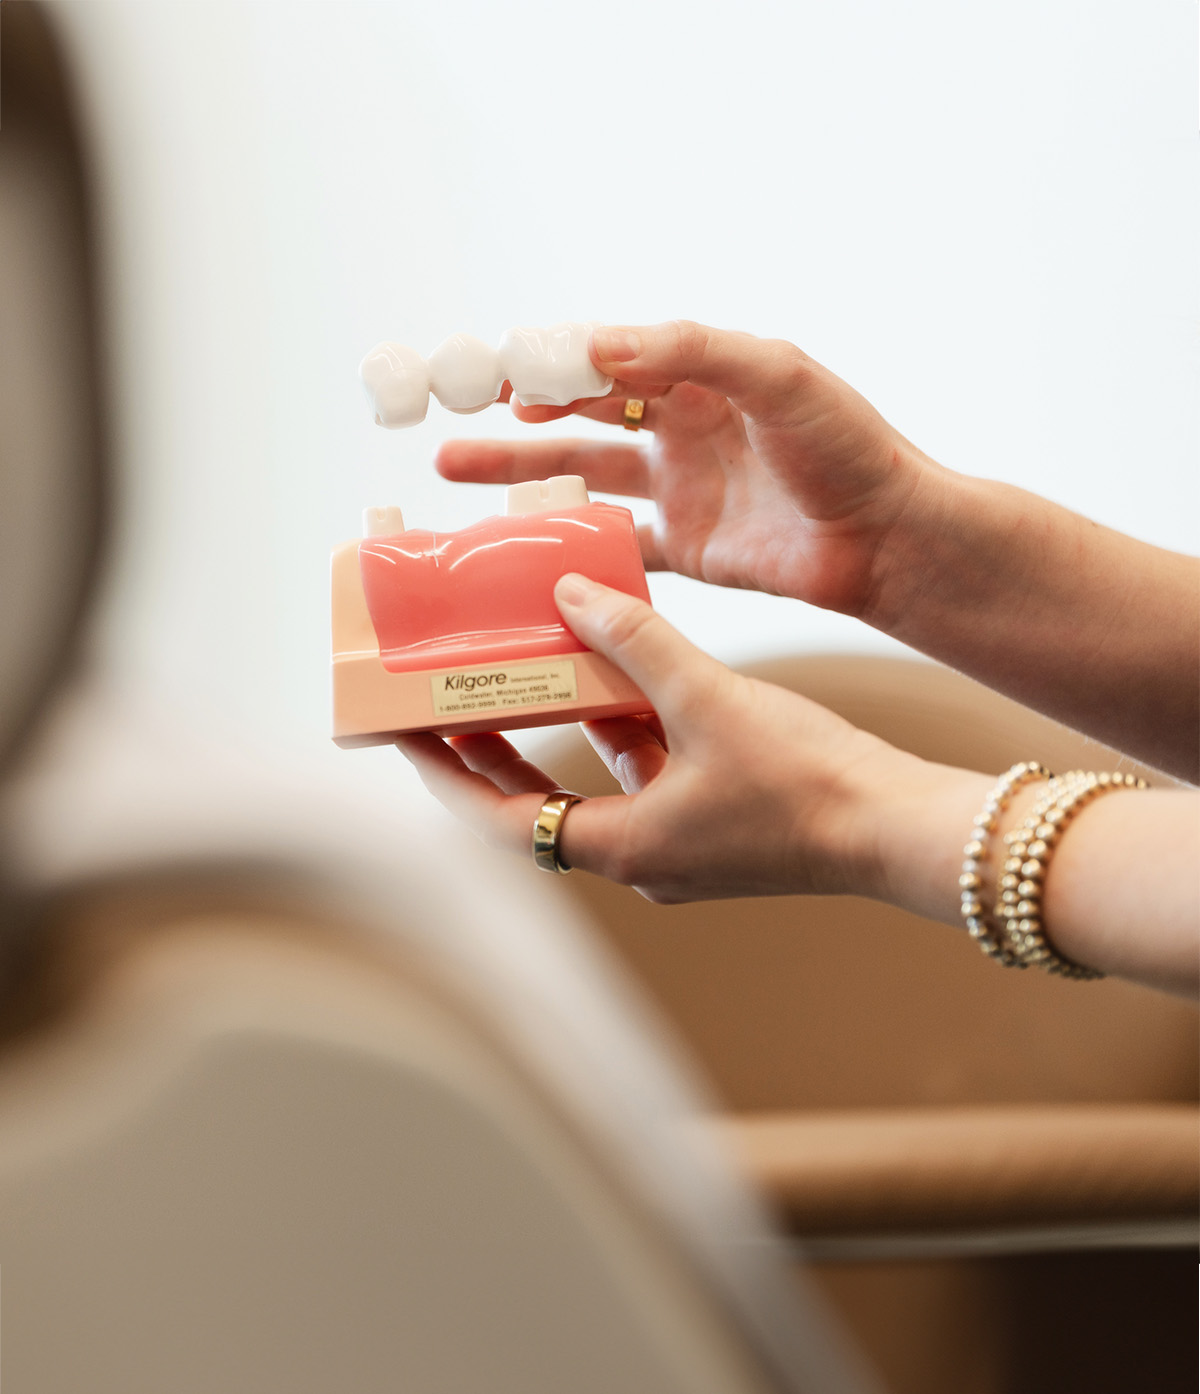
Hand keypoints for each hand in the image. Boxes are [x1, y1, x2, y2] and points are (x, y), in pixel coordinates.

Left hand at [397, 574, 905, 902]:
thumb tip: (569, 592)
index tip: (405, 734)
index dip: (446, 775)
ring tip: (529, 667)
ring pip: (598, 782)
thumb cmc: (806, 783)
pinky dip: (628, 728)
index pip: (501, 820)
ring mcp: (680, 843)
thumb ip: (635, 642)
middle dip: (493, 751)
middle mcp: (642, 858)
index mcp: (624, 849)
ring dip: (565, 730)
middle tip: (450, 698)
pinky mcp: (716, 822)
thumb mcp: (708, 700)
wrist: (899, 828)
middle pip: (539, 804)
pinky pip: (651, 773)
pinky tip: (625, 671)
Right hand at [437, 320, 934, 617]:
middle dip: (514, 409)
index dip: (546, 359)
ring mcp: (681, 488)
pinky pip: (617, 543)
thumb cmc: (846, 446)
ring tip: (450, 465)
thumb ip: (690, 350)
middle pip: (579, 411)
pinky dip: (572, 545)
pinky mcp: (689, 548)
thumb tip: (595, 344)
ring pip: (582, 474)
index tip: (489, 366)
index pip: (605, 357)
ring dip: (520, 470)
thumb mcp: (776, 375)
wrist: (887, 538)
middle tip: (451, 409)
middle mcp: (682, 427)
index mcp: (700, 375)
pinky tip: (523, 547)